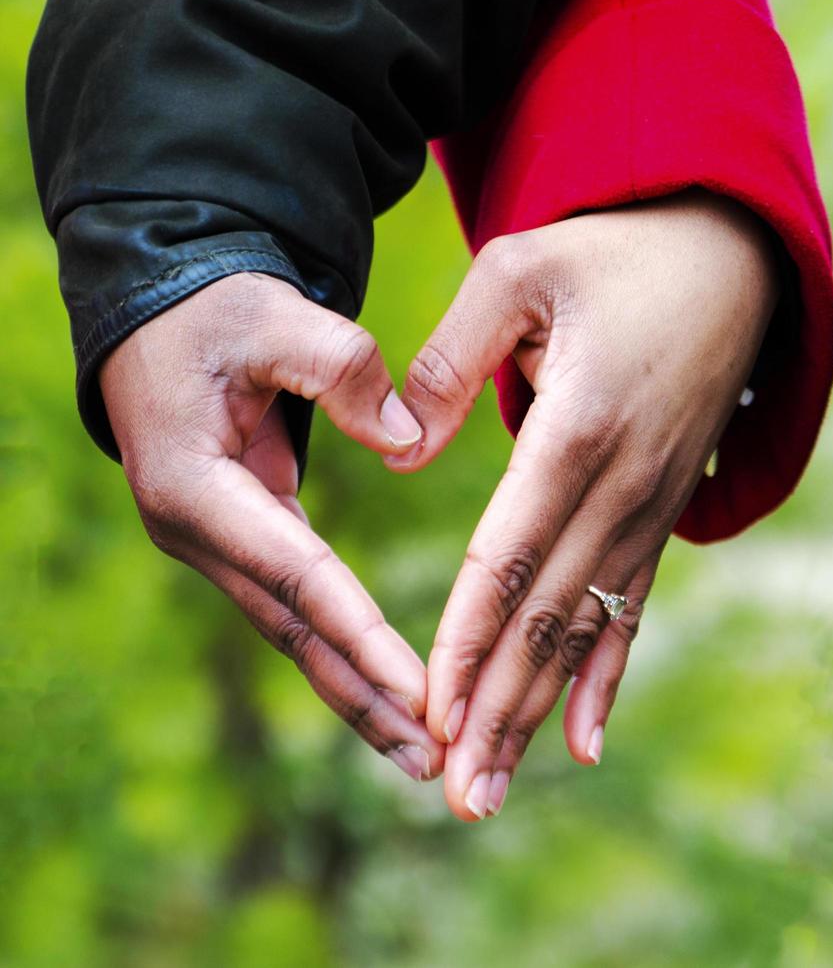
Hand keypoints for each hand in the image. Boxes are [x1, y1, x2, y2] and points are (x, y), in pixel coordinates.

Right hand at [100, 272, 444, 780]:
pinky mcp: (242, 539)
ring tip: (419, 750)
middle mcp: (197, 532)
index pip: (292, 572)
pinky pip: (296, 605)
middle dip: (362, 694)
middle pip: (291, 628)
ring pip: (293, 630)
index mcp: (194, 485)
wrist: (160, 323)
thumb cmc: (213, 315)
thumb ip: (340, 367)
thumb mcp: (270, 318)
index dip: (357, 630)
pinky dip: (342, 647)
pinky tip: (384, 687)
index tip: (419, 688)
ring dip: (355, 688)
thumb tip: (406, 440)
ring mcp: (216, 543)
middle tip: (431, 757)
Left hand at [394, 189, 778, 818]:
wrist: (721, 258)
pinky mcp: (658, 512)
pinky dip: (603, 677)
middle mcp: (620, 486)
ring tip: (495, 787)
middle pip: (544, 617)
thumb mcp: (516, 272)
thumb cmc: (608, 255)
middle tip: (457, 793)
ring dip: (536, 712)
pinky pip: (629, 608)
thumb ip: (448, 360)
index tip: (432, 710)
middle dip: (496, 707)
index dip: (467, 640)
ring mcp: (647, 507)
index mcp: (575, 429)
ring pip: (582, 629)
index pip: (508, 557)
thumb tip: (397, 449)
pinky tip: (582, 742)